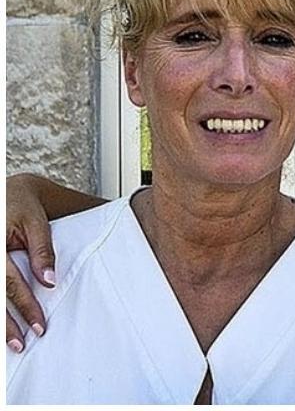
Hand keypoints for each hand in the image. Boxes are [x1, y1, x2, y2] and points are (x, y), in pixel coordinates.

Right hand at [6, 175, 56, 352]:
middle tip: (22, 344)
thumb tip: (49, 282)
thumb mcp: (36, 222)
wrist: (6, 192)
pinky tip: (2, 329)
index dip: (25, 305)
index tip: (40, 325)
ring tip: (10, 344)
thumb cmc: (21, 205)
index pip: (10, 283)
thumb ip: (42, 251)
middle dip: (6, 324)